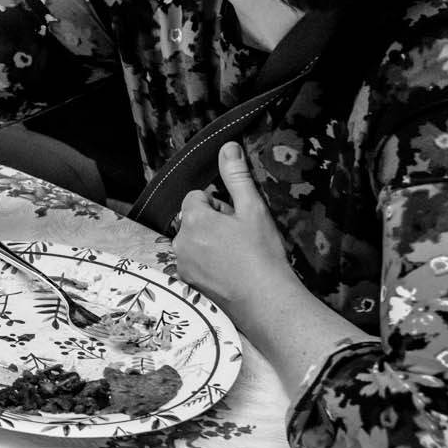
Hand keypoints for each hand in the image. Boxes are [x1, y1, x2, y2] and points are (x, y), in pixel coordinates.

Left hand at [171, 142, 296, 311]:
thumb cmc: (262, 255)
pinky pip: (193, 263)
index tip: (237, 221)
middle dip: (213, 225)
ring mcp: (181, 263)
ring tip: (236, 258)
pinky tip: (229, 274)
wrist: (267, 302)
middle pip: (193, 220)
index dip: (219, 207)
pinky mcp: (186, 282)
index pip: (196, 198)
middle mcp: (180, 240)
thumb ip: (236, 176)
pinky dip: (207, 264)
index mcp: (193, 219)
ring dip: (209, 244)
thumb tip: (227, 146)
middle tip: (240, 240)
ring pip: (193, 242)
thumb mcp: (252, 210)